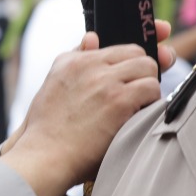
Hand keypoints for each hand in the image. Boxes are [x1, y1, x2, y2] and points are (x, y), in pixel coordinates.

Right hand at [1, 27, 169, 195]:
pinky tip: (139, 115)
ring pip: (148, 67)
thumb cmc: (47, 132)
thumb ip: (74, 60)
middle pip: (135, 52)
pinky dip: (152, 102)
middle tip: (138, 93)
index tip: (149, 54)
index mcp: (70, 61)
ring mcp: (104, 80)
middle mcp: (88, 65)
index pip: (114, 45)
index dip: (133, 55)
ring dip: (148, 87)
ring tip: (137, 107)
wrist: (43, 157)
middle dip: (142, 72)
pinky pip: (152, 88)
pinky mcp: (119, 99)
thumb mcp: (54, 86)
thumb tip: (93, 38)